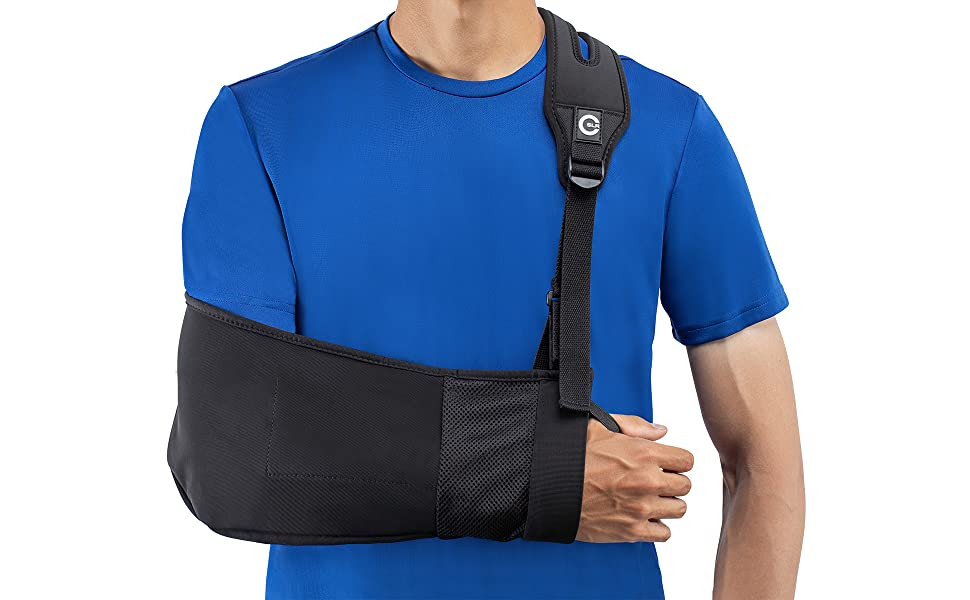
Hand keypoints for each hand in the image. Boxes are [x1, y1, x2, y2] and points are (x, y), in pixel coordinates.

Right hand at [576, 415, 693, 542]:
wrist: (546, 486)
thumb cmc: (569, 457)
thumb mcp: (599, 427)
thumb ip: (635, 426)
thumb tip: (661, 431)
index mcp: (643, 453)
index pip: (686, 460)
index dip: (676, 460)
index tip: (666, 464)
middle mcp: (647, 482)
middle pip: (685, 485)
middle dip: (672, 481)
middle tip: (655, 480)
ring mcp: (641, 508)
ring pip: (679, 509)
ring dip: (667, 503)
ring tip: (649, 498)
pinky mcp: (631, 531)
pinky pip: (664, 533)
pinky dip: (657, 526)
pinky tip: (642, 516)